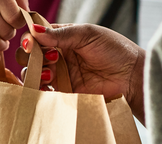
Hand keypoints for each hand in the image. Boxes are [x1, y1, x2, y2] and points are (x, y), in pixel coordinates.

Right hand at [19, 23, 145, 122]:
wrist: (132, 78)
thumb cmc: (115, 51)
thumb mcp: (87, 35)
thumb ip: (60, 34)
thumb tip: (34, 32)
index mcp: (64, 38)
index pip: (37, 36)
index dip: (30, 38)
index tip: (32, 42)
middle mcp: (59, 56)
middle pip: (30, 55)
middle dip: (30, 56)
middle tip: (47, 58)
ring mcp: (61, 75)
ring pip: (33, 74)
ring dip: (35, 72)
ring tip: (51, 73)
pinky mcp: (65, 93)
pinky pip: (44, 92)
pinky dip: (39, 89)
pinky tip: (48, 86)